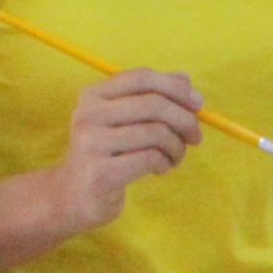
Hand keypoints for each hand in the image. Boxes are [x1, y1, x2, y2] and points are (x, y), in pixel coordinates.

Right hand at [47, 69, 202, 233]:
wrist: (74, 195)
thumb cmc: (107, 154)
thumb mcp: (125, 121)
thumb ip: (151, 98)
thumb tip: (185, 79)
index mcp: (94, 95)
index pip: (142, 77)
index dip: (176, 88)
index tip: (198, 104)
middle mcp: (88, 114)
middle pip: (154, 104)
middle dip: (185, 120)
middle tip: (195, 138)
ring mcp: (91, 143)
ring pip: (157, 133)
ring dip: (177, 147)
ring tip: (174, 158)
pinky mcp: (101, 172)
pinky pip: (151, 158)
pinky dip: (165, 163)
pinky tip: (159, 169)